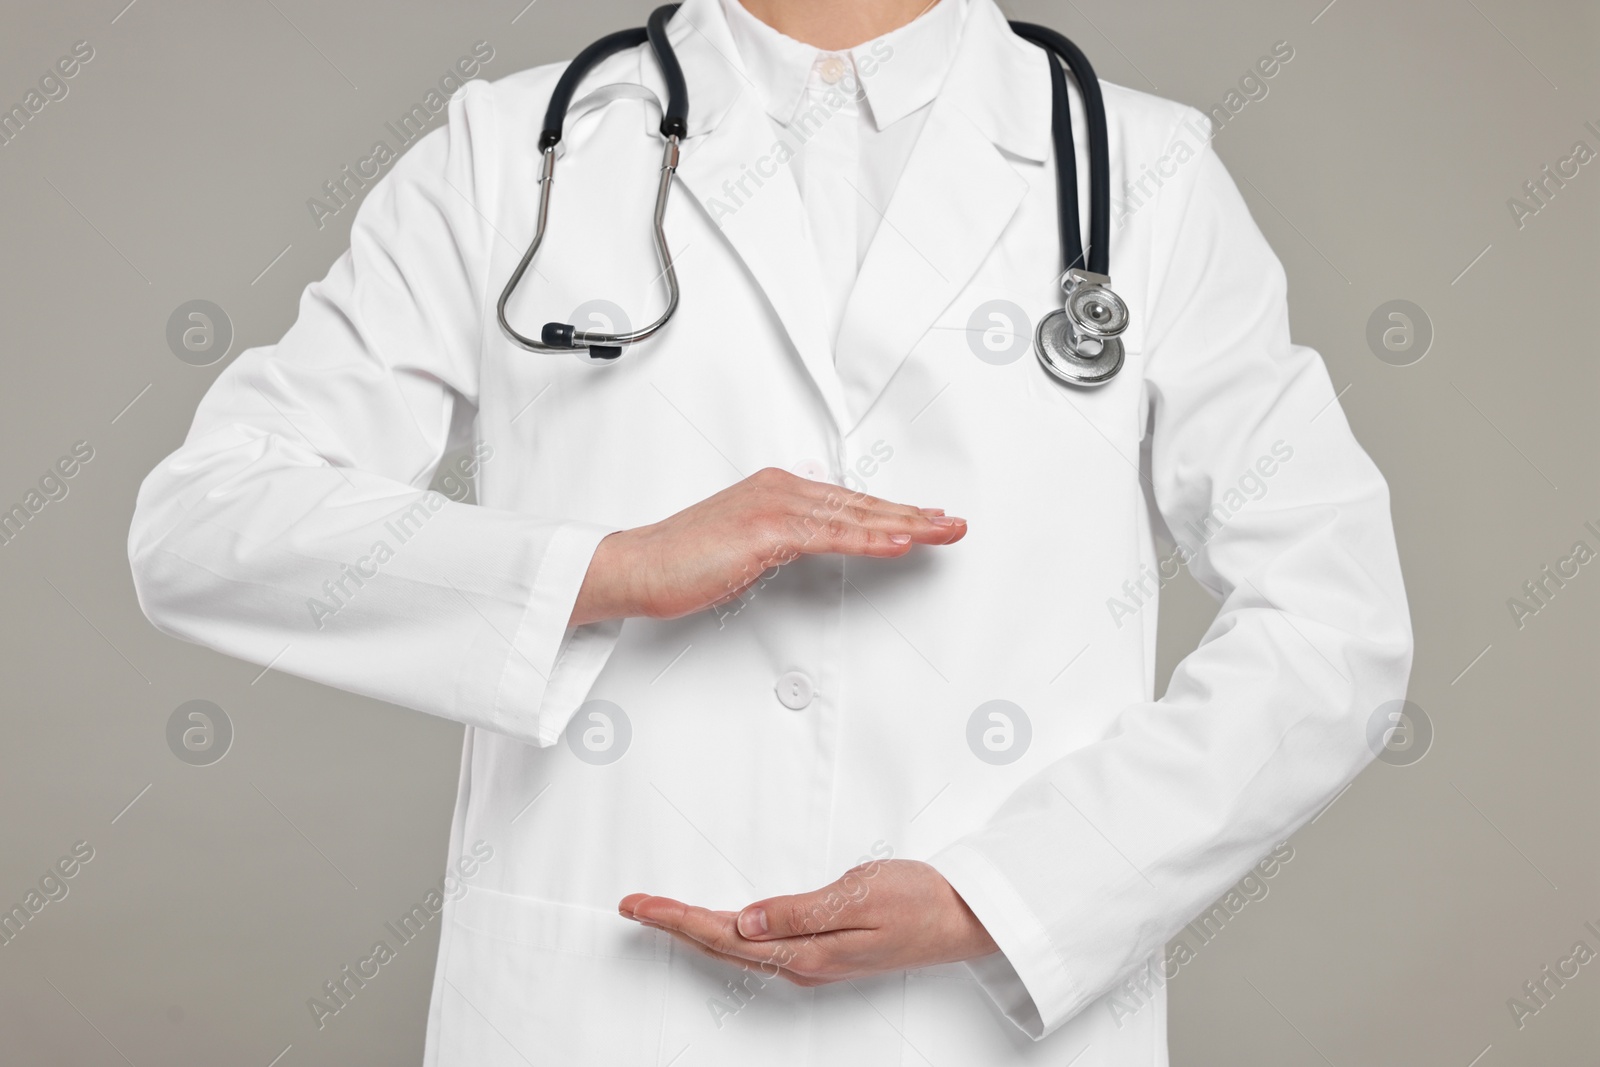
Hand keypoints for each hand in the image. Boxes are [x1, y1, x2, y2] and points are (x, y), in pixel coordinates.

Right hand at [570, 468, 965, 625]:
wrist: (638, 566)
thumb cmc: (681, 561)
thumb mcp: (743, 547)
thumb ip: (780, 542)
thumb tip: (808, 550)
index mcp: (777, 491)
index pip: (848, 503)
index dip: (893, 512)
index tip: (927, 520)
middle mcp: (781, 490)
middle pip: (861, 505)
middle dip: (913, 515)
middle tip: (953, 524)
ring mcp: (775, 506)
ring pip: (855, 517)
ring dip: (906, 525)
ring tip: (942, 531)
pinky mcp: (767, 530)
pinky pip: (831, 536)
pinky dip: (870, 540)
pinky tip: (899, 542)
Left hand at [618, 860, 998, 985]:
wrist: (968, 918)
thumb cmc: (922, 900)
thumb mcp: (859, 894)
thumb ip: (798, 911)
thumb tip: (744, 922)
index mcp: (806, 952)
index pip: (724, 934)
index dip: (676, 919)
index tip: (639, 905)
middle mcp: (804, 963)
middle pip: (721, 944)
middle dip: (673, 925)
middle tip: (632, 906)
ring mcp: (814, 961)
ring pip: (738, 947)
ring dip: (695, 929)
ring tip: (659, 914)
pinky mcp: (826, 952)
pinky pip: (761, 946)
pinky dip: (727, 933)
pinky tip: (716, 928)